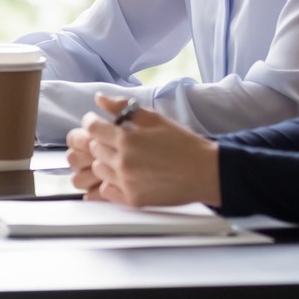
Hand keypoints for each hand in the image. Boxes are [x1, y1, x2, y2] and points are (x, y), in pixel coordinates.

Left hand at [72, 93, 221, 208]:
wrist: (206, 173)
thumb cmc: (183, 144)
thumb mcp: (155, 119)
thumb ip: (123, 107)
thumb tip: (99, 99)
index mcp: (127, 140)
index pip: (91, 128)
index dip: (93, 123)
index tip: (98, 124)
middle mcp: (123, 162)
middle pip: (93, 149)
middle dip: (101, 142)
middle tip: (118, 142)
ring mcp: (127, 182)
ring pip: (98, 170)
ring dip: (106, 162)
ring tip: (124, 159)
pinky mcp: (133, 199)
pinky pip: (106, 190)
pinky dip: (111, 183)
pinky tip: (126, 176)